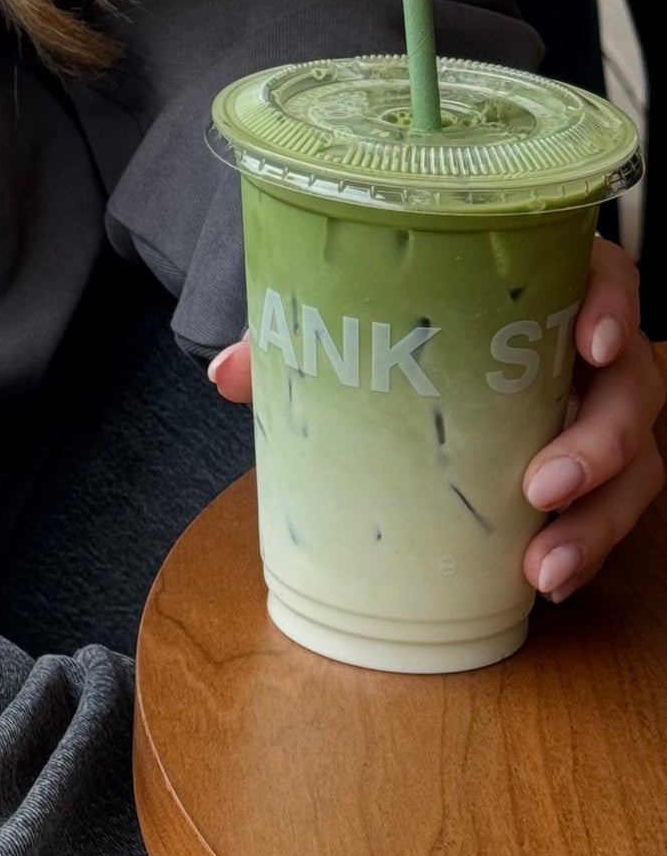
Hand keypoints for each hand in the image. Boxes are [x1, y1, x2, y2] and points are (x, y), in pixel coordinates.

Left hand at [208, 238, 665, 600]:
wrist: (412, 344)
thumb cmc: (402, 314)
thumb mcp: (355, 310)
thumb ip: (298, 330)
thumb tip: (229, 373)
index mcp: (548, 281)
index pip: (608, 277)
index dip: (611, 305)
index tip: (591, 342)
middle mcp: (590, 344)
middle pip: (633, 386)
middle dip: (600, 442)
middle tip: (542, 485)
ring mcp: (598, 407)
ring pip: (636, 461)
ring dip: (598, 518)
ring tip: (543, 565)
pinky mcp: (594, 466)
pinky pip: (611, 508)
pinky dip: (585, 545)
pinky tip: (548, 578)